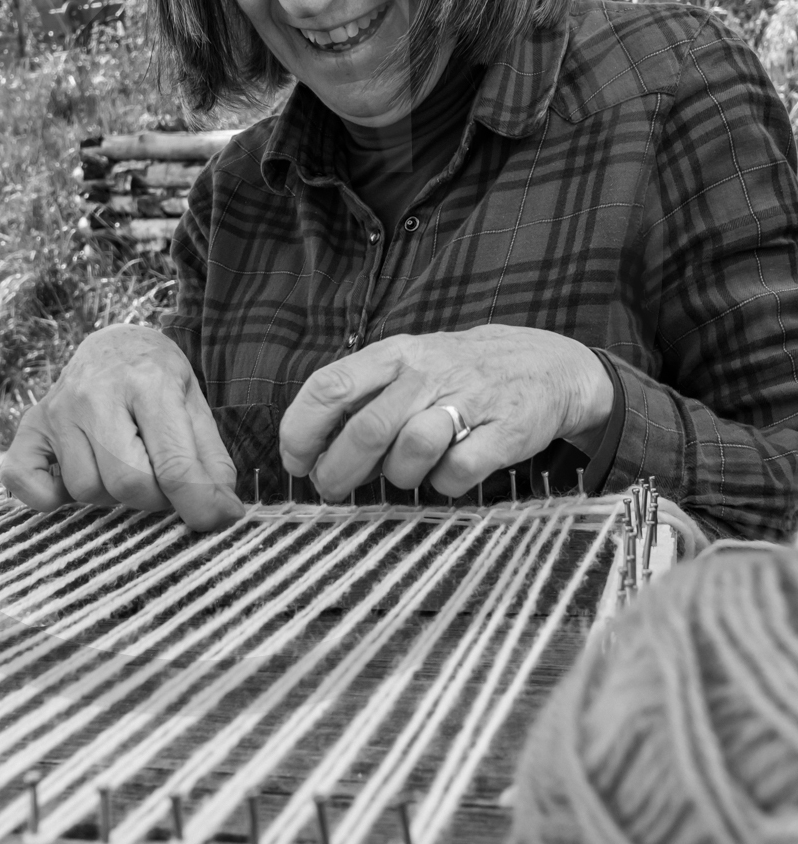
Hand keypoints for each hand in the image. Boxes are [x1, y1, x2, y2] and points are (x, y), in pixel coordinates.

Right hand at [0, 325, 242, 530]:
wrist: (115, 345)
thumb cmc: (159, 381)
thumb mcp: (194, 406)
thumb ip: (211, 460)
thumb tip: (222, 513)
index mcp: (148, 382)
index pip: (173, 464)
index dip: (199, 503)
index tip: (215, 520)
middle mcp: (96, 393)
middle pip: (128, 483)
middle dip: (154, 497)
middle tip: (161, 480)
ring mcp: (57, 409)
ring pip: (87, 489)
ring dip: (112, 493)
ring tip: (123, 464)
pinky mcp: (31, 425)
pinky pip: (24, 481)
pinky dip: (47, 495)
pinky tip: (72, 477)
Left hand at [279, 325, 612, 498]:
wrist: (547, 364)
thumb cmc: (457, 374)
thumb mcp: (407, 366)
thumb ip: (362, 399)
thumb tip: (314, 450)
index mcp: (394, 354)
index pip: (330, 386)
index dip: (303, 429)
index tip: (295, 460)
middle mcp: (427, 372)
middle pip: (365, 429)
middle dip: (338, 471)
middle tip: (332, 489)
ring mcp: (468, 400)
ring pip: (411, 451)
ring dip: (397, 476)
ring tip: (404, 472)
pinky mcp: (506, 431)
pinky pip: (457, 473)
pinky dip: (444, 485)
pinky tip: (448, 474)